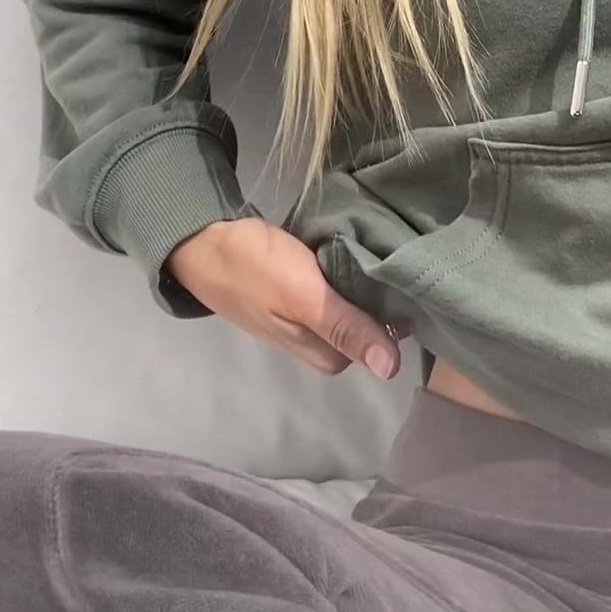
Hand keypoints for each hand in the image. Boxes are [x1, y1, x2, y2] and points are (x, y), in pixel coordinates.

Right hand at [164, 218, 412, 375]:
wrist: (202, 240)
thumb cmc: (255, 269)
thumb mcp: (304, 298)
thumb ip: (346, 328)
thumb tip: (392, 371)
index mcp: (323, 352)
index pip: (382, 342)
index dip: (396, 312)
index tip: (408, 277)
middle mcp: (319, 340)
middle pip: (369, 322)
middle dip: (382, 294)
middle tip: (393, 256)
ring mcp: (308, 315)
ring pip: (354, 302)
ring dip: (366, 278)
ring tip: (380, 248)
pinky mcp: (301, 291)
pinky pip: (338, 285)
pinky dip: (347, 267)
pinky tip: (355, 247)